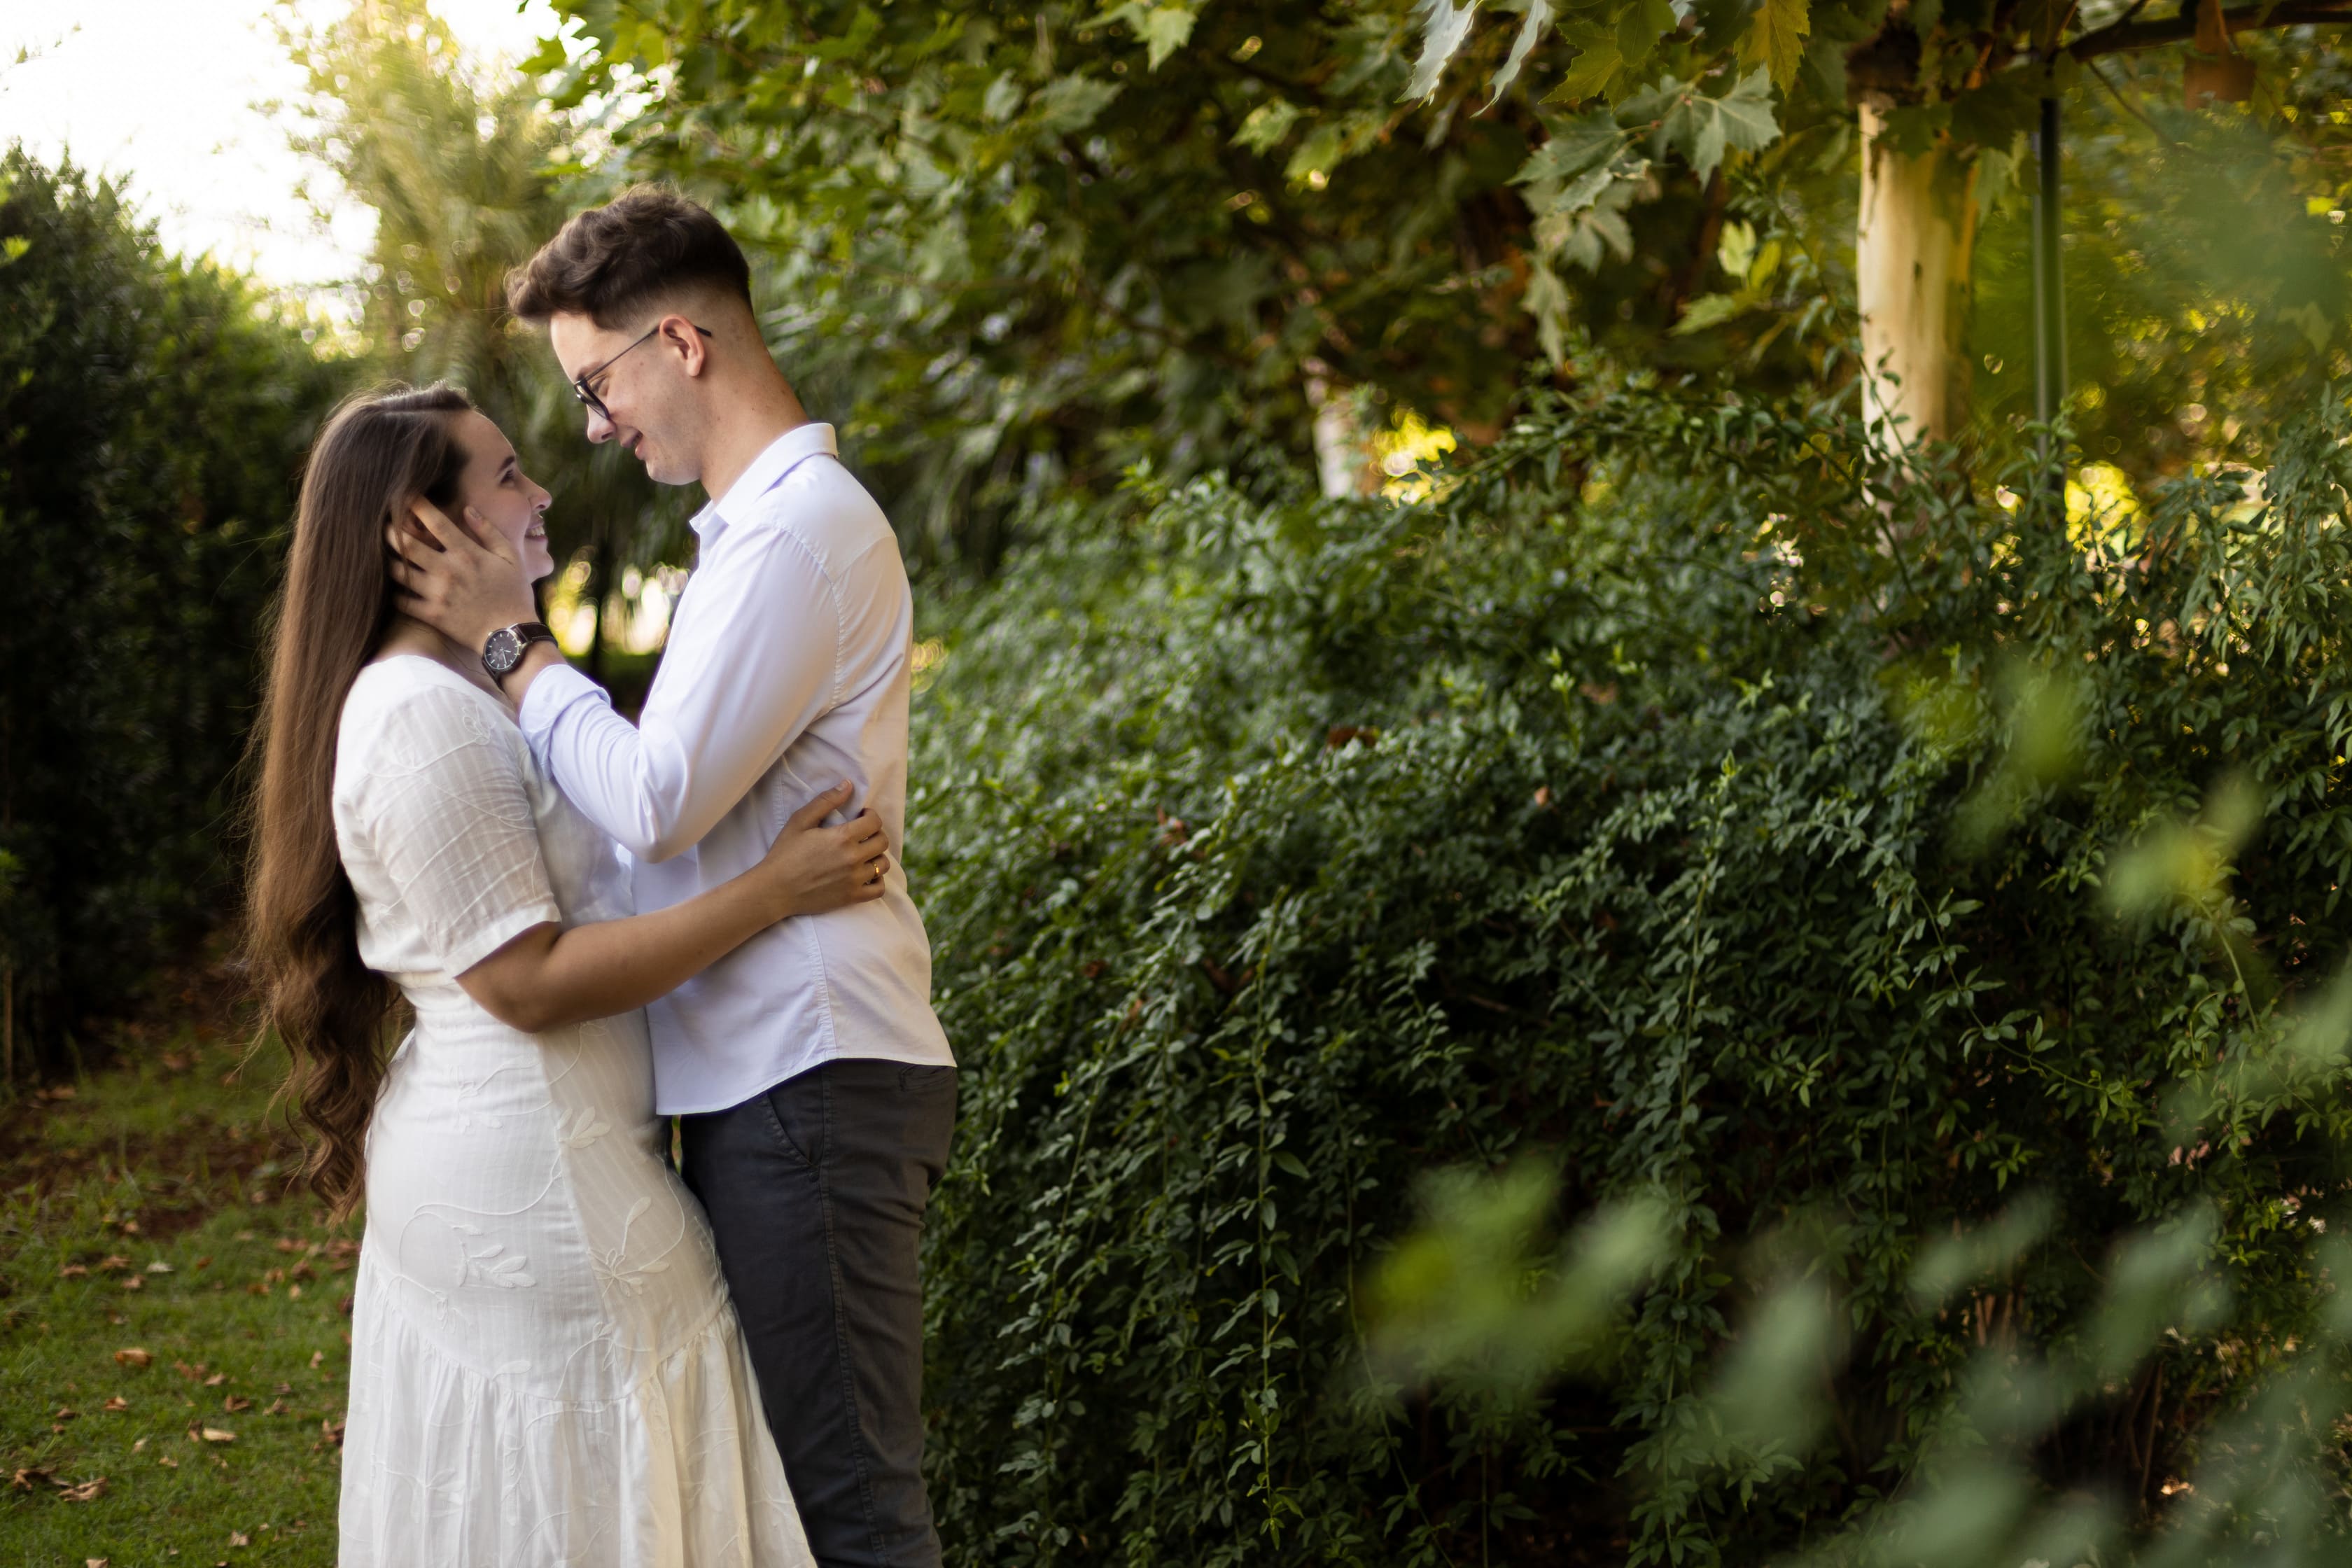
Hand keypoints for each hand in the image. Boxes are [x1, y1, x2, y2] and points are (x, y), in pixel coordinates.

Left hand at [386, 500, 538, 652]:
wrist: (512, 635)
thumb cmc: (514, 594)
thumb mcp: (511, 557)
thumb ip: (489, 531)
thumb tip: (467, 510)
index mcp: (467, 553)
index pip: (436, 522)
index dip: (417, 505)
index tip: (405, 496)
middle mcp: (447, 570)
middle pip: (406, 544)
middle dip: (390, 530)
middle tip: (384, 524)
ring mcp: (437, 593)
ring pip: (398, 571)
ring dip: (388, 559)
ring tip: (384, 552)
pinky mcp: (432, 615)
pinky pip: (401, 600)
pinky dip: (393, 590)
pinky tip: (393, 585)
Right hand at [755, 783, 893, 920]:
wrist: (775, 889)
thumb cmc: (785, 853)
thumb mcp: (800, 821)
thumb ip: (826, 801)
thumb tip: (848, 784)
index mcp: (842, 837)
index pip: (875, 822)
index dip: (871, 816)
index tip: (862, 817)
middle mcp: (853, 858)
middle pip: (882, 842)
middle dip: (875, 834)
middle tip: (863, 834)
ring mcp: (854, 880)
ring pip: (883, 865)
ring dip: (877, 856)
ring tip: (864, 854)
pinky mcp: (851, 897)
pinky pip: (879, 889)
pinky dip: (877, 880)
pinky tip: (865, 874)